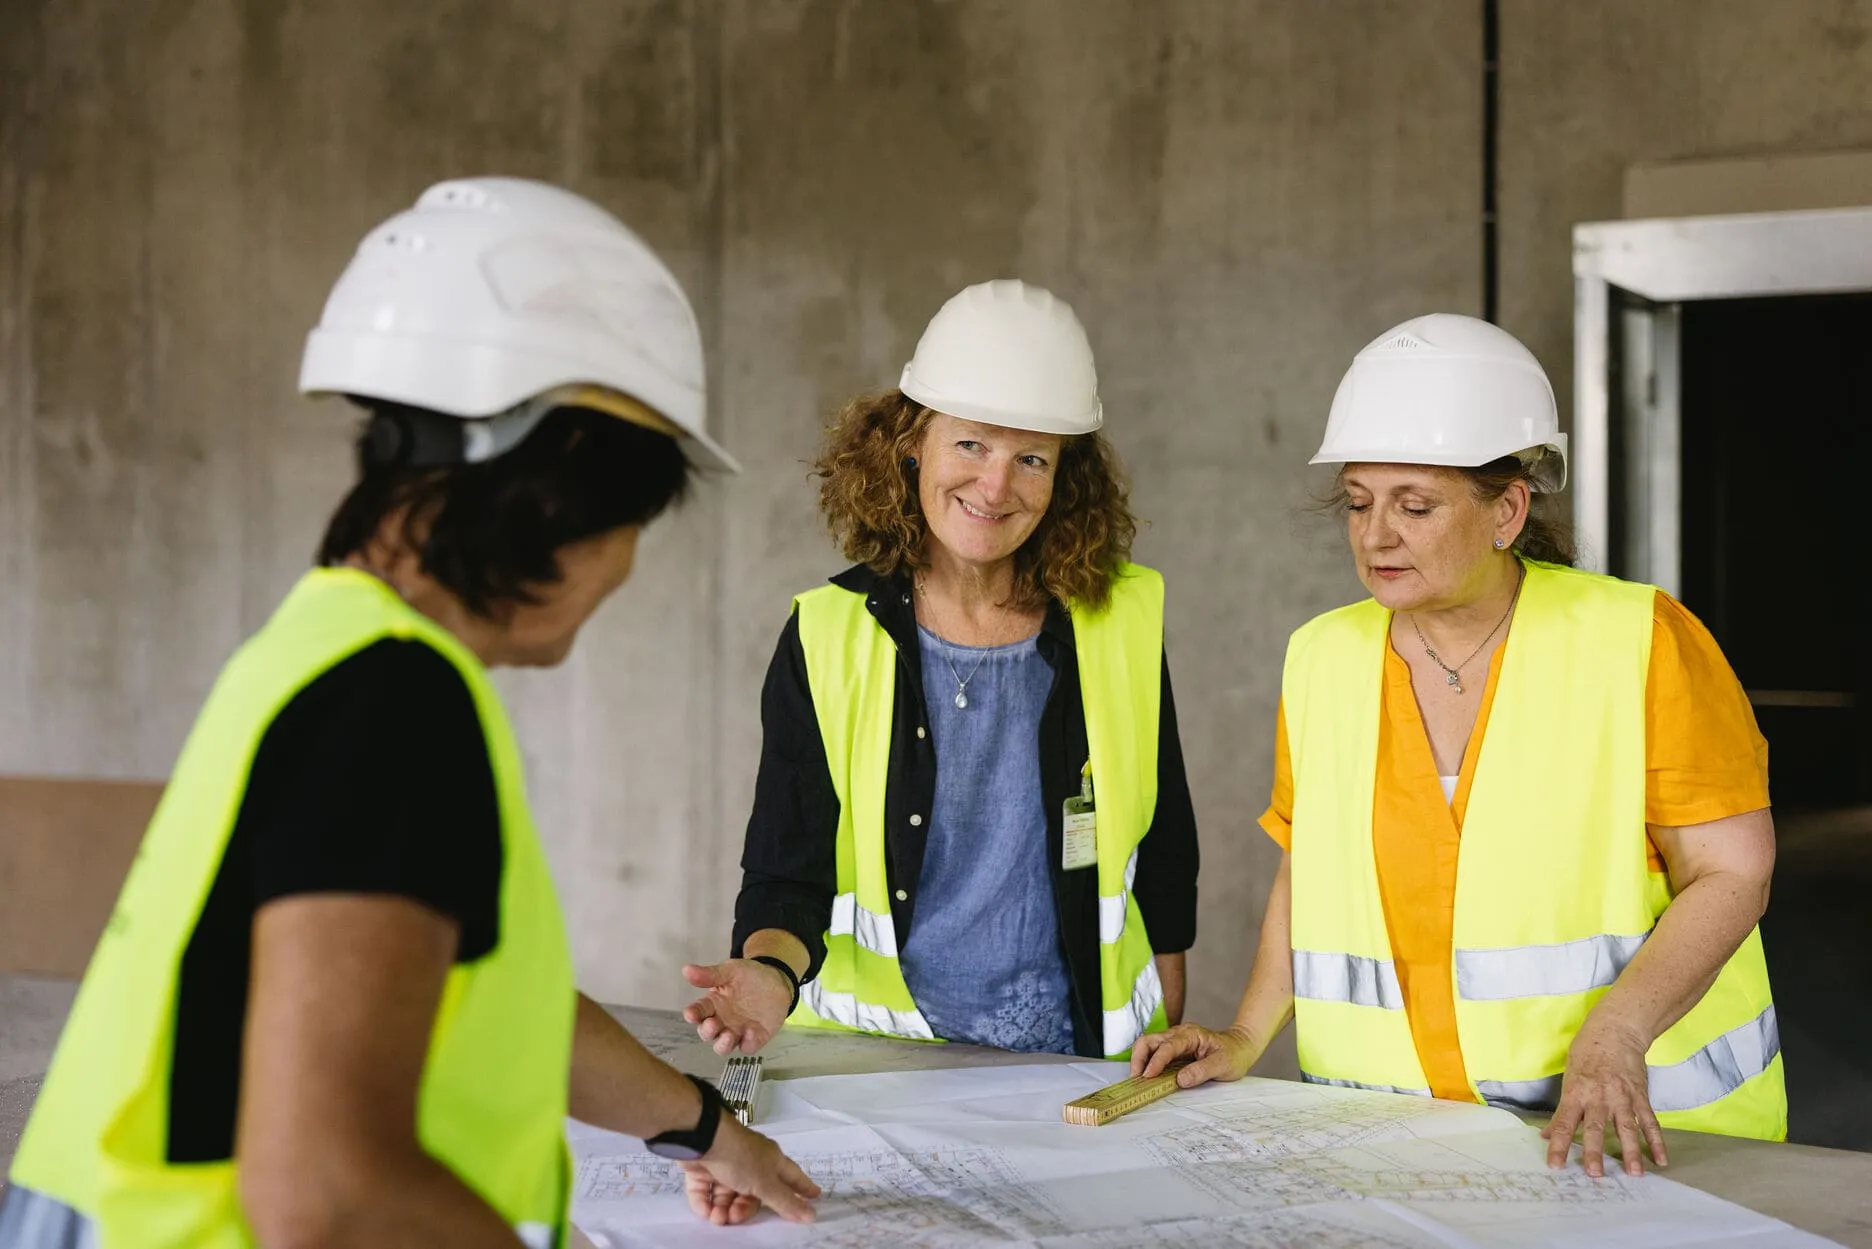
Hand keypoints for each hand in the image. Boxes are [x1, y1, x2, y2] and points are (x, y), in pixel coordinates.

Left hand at [677, 1117, 819, 1225]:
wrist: (703, 1140)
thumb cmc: (741, 1158)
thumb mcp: (766, 1184)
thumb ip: (786, 1202)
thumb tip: (812, 1216)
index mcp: (770, 1160)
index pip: (791, 1177)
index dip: (802, 1187)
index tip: (814, 1195)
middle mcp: (750, 1162)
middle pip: (754, 1194)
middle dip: (745, 1209)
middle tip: (736, 1217)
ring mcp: (726, 1165)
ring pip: (728, 1196)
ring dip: (723, 1210)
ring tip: (717, 1218)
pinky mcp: (704, 1169)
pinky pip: (707, 1192)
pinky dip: (705, 1203)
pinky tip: (706, 1211)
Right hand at [683, 959, 793, 1055]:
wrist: (776, 980)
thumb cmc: (749, 976)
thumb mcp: (730, 971)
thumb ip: (710, 974)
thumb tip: (686, 970)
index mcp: (712, 1004)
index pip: (698, 1012)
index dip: (692, 1014)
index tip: (690, 1014)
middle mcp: (721, 1021)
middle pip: (707, 1033)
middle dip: (707, 1031)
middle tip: (712, 1024)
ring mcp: (737, 1032)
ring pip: (723, 1047)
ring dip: (723, 1044)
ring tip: (728, 1035)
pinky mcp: (754, 1038)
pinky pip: (748, 1046)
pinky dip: (748, 1043)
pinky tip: (751, 1031)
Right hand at [1130, 1023, 1260, 1087]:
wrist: (1241, 1046)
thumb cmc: (1234, 1054)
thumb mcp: (1223, 1064)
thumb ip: (1202, 1071)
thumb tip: (1180, 1079)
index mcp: (1190, 1035)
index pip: (1167, 1046)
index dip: (1156, 1061)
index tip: (1148, 1076)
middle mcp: (1179, 1034)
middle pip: (1149, 1040)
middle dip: (1139, 1058)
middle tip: (1136, 1078)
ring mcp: (1174, 1041)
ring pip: (1148, 1045)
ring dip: (1140, 1061)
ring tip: (1139, 1080)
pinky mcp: (1173, 1050)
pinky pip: (1154, 1053)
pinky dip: (1147, 1064)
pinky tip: (1147, 1077)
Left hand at [1542, 1018, 1667, 1176]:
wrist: (1616, 1031)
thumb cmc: (1586, 1054)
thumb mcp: (1568, 1078)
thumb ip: (1561, 1111)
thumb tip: (1546, 1135)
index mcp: (1576, 1092)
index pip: (1564, 1122)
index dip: (1559, 1144)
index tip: (1555, 1164)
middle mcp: (1599, 1097)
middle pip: (1596, 1127)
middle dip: (1594, 1151)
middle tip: (1594, 1173)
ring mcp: (1622, 1097)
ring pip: (1626, 1128)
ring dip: (1630, 1151)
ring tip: (1634, 1173)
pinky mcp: (1640, 1096)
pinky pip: (1649, 1122)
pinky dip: (1656, 1141)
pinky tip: (1661, 1159)